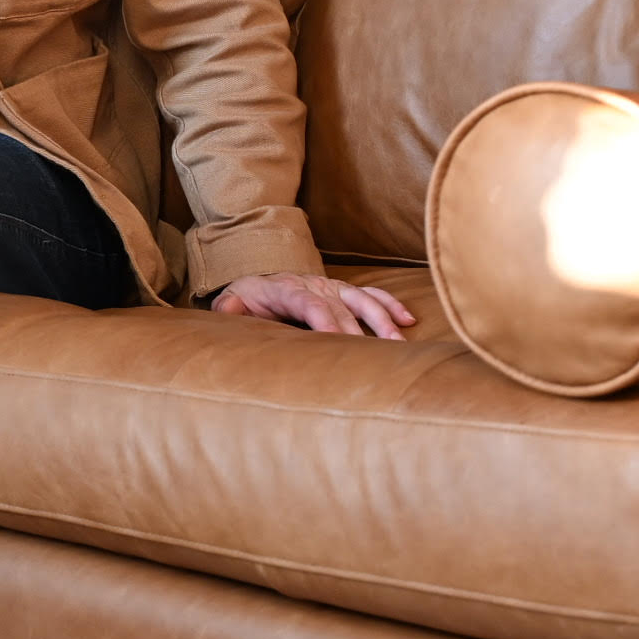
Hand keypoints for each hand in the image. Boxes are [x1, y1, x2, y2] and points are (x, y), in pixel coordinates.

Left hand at [212, 270, 415, 338]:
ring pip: (361, 300)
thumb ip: (230, 308)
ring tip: (397, 344)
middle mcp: (313, 285)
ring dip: (381, 320)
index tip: (337, 339)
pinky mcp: (344, 291)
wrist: (259, 281)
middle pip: (339, 308)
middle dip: (356, 332)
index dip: (323, 319)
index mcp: (285, 289)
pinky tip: (408, 321)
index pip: (307, 303)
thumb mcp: (232, 302)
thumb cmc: (248, 299)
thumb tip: (230, 310)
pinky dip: (390, 305)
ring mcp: (331, 287)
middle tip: (373, 357)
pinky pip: (372, 295)